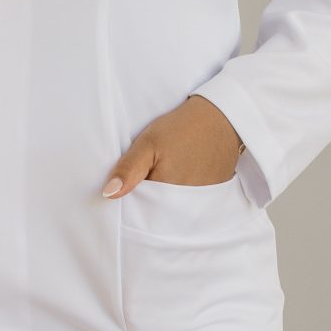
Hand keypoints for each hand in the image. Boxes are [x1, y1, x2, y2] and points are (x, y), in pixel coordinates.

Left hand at [102, 94, 243, 197]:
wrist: (221, 117)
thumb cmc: (181, 128)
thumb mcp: (148, 143)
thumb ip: (128, 170)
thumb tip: (108, 195)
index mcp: (166, 194)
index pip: (140, 209)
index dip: (133, 197)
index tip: (135, 180)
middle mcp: (186, 205)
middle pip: (158, 212)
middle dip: (149, 200)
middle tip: (153, 172)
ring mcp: (202, 203)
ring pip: (173, 210)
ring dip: (166, 198)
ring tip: (170, 172)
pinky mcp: (214, 198)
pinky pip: (191, 205)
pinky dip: (183, 196)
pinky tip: (183, 176)